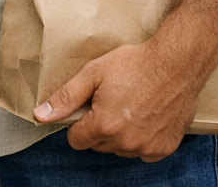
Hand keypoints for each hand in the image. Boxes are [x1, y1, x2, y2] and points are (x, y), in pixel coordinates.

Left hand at [34, 41, 201, 161]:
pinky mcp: (164, 148)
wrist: (176, 64)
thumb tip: (40, 115)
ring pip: (120, 149)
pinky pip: (143, 153)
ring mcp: (147, 148)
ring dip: (120, 135)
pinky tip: (145, 117)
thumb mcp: (93, 74)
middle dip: (98, 127)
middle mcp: (125, 142)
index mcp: (104, 126)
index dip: (78, 123)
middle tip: (110, 102)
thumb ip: (66, 98)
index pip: (76, 140)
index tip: (88, 108)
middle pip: (98, 145)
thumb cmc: (134, 65)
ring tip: (129, 107)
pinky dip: (142, 140)